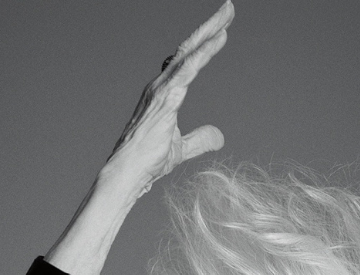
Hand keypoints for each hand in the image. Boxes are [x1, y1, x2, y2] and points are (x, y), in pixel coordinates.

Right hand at [100, 0, 233, 196]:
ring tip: (227, 15)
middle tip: (229, 8)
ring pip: (189, 52)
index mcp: (165, 92)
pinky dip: (204, 52)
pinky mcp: (166, 98)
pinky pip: (189, 69)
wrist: (129, 173)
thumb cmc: (149, 160)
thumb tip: (219, 136)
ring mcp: (161, 89)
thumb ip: (200, 139)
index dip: (204, 43)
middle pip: (189, 48)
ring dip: (209, 32)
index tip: (222, 29)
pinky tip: (219, 39)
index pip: (187, 60)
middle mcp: (161, 84)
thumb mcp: (182, 148)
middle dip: (209, 27)